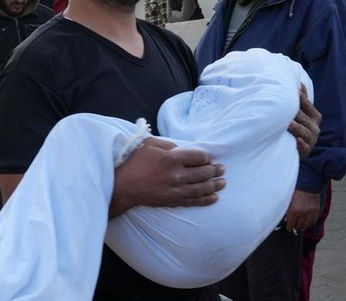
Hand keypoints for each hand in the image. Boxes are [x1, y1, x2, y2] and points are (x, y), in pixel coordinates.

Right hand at [109, 137, 225, 216]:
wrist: (122, 187)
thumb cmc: (134, 163)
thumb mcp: (148, 145)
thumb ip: (167, 144)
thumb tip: (180, 148)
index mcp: (172, 158)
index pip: (198, 157)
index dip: (206, 157)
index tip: (208, 158)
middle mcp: (177, 174)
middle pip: (203, 172)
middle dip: (215, 170)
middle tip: (222, 169)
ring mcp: (176, 190)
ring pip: (201, 188)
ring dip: (215, 185)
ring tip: (223, 182)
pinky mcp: (173, 201)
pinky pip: (193, 201)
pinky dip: (206, 199)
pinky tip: (214, 198)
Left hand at [285, 189, 320, 231]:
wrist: (309, 185)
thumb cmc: (298, 191)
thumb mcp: (290, 201)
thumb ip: (288, 211)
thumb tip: (286, 219)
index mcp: (294, 210)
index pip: (291, 224)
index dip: (289, 227)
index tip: (289, 228)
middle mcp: (303, 213)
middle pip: (298, 226)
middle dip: (296, 227)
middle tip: (294, 227)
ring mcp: (310, 213)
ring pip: (306, 225)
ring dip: (303, 227)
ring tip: (301, 226)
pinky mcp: (317, 211)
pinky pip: (314, 222)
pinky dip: (310, 223)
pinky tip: (308, 223)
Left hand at [287, 84, 320, 158]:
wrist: (295, 150)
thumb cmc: (297, 128)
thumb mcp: (301, 113)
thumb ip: (302, 99)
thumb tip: (299, 82)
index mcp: (315, 116)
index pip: (306, 104)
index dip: (298, 97)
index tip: (291, 90)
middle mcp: (315, 127)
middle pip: (302, 117)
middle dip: (293, 113)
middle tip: (281, 107)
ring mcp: (312, 140)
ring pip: (303, 131)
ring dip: (295, 128)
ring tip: (287, 124)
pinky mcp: (306, 151)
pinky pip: (305, 148)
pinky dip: (301, 144)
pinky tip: (297, 141)